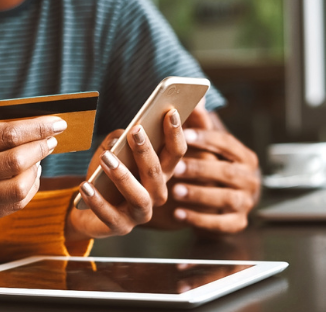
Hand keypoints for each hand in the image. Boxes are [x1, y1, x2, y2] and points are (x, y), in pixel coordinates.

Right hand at [0, 115, 66, 225]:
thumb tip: (33, 124)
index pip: (7, 134)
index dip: (38, 128)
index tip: (58, 124)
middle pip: (16, 161)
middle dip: (41, 148)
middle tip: (50, 141)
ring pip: (18, 187)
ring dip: (37, 170)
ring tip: (38, 159)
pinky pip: (15, 204)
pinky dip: (31, 188)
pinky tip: (31, 176)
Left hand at [66, 109, 186, 240]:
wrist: (85, 208)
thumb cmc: (103, 176)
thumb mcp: (110, 152)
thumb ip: (117, 140)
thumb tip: (121, 134)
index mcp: (159, 173)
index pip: (175, 153)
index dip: (175, 133)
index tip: (170, 112)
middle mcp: (156, 194)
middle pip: (158, 173)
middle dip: (147, 151)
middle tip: (136, 131)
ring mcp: (140, 213)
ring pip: (139, 195)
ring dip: (123, 176)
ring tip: (107, 158)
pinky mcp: (120, 227)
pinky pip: (110, 215)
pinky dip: (97, 201)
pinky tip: (85, 186)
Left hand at [147, 108, 259, 233]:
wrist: (225, 205)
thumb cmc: (212, 169)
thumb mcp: (208, 149)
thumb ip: (201, 126)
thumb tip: (196, 97)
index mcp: (244, 157)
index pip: (227, 144)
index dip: (206, 139)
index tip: (183, 135)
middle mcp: (250, 179)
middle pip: (226, 172)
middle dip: (200, 169)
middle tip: (176, 167)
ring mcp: (246, 203)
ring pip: (224, 198)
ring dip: (199, 194)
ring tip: (175, 192)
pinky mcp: (237, 223)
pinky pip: (219, 223)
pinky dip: (199, 220)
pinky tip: (178, 215)